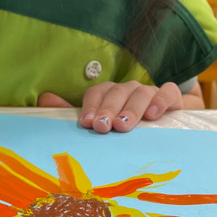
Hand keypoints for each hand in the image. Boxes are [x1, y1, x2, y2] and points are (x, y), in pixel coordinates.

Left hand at [38, 80, 202, 132]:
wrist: (169, 126)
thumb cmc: (128, 125)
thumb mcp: (103, 122)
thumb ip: (74, 112)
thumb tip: (44, 98)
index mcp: (109, 94)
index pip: (97, 92)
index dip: (91, 106)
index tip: (87, 123)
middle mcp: (128, 90)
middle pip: (116, 92)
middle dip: (108, 109)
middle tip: (104, 127)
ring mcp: (150, 92)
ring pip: (140, 92)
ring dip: (131, 108)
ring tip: (124, 125)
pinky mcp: (172, 98)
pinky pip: (168, 92)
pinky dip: (160, 100)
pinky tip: (153, 115)